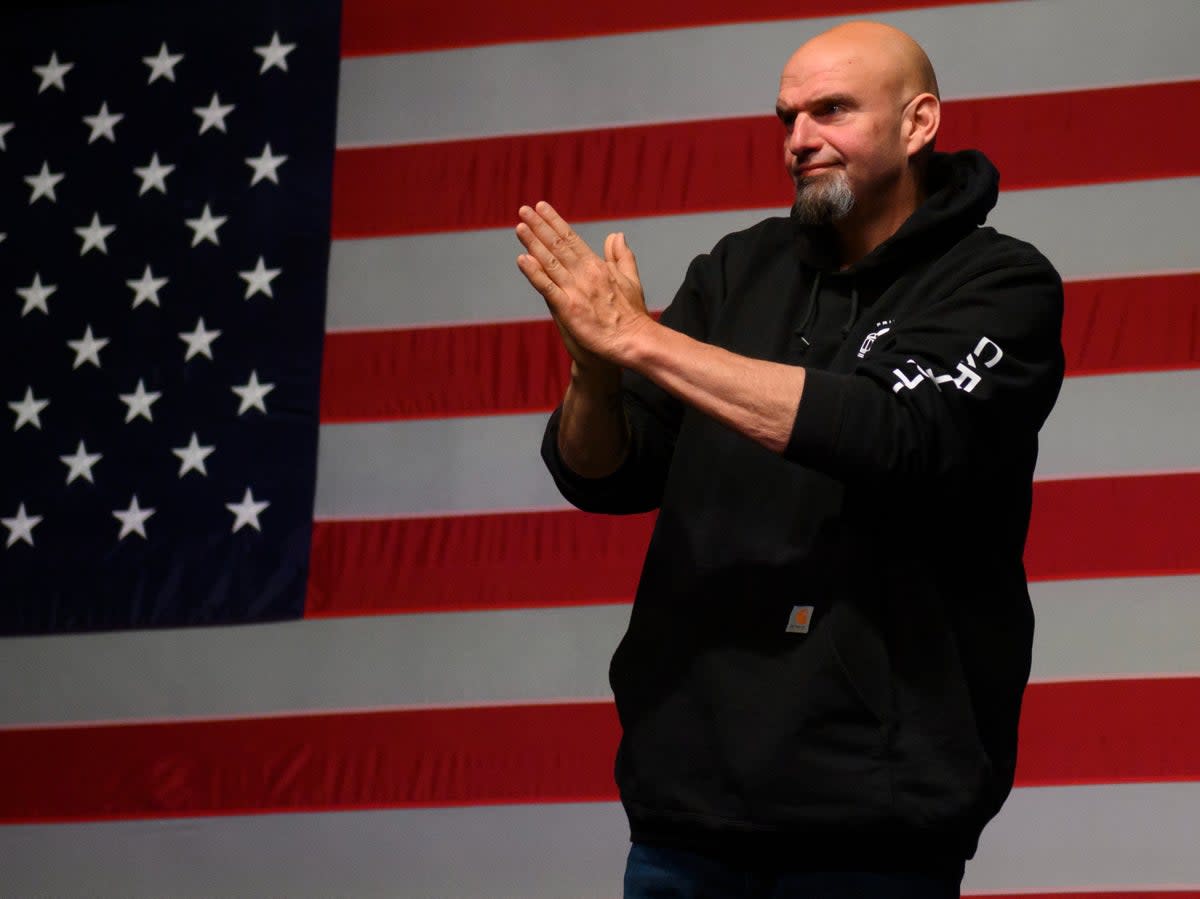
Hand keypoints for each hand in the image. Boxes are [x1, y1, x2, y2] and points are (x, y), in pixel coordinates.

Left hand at [514, 201, 650, 370]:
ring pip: (550, 262)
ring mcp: (576, 290)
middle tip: (524, 210)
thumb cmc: (632, 315)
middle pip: (559, 245)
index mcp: (598, 266)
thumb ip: (621, 256)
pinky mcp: (569, 309)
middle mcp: (585, 274)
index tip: (541, 208)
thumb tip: (616, 235)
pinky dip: (534, 273)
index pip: (572, 239)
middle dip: (540, 227)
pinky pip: (547, 287)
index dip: (555, 222)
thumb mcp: (631, 279)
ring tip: (520, 227)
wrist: (634, 342)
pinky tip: (522, 260)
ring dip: (533, 243)